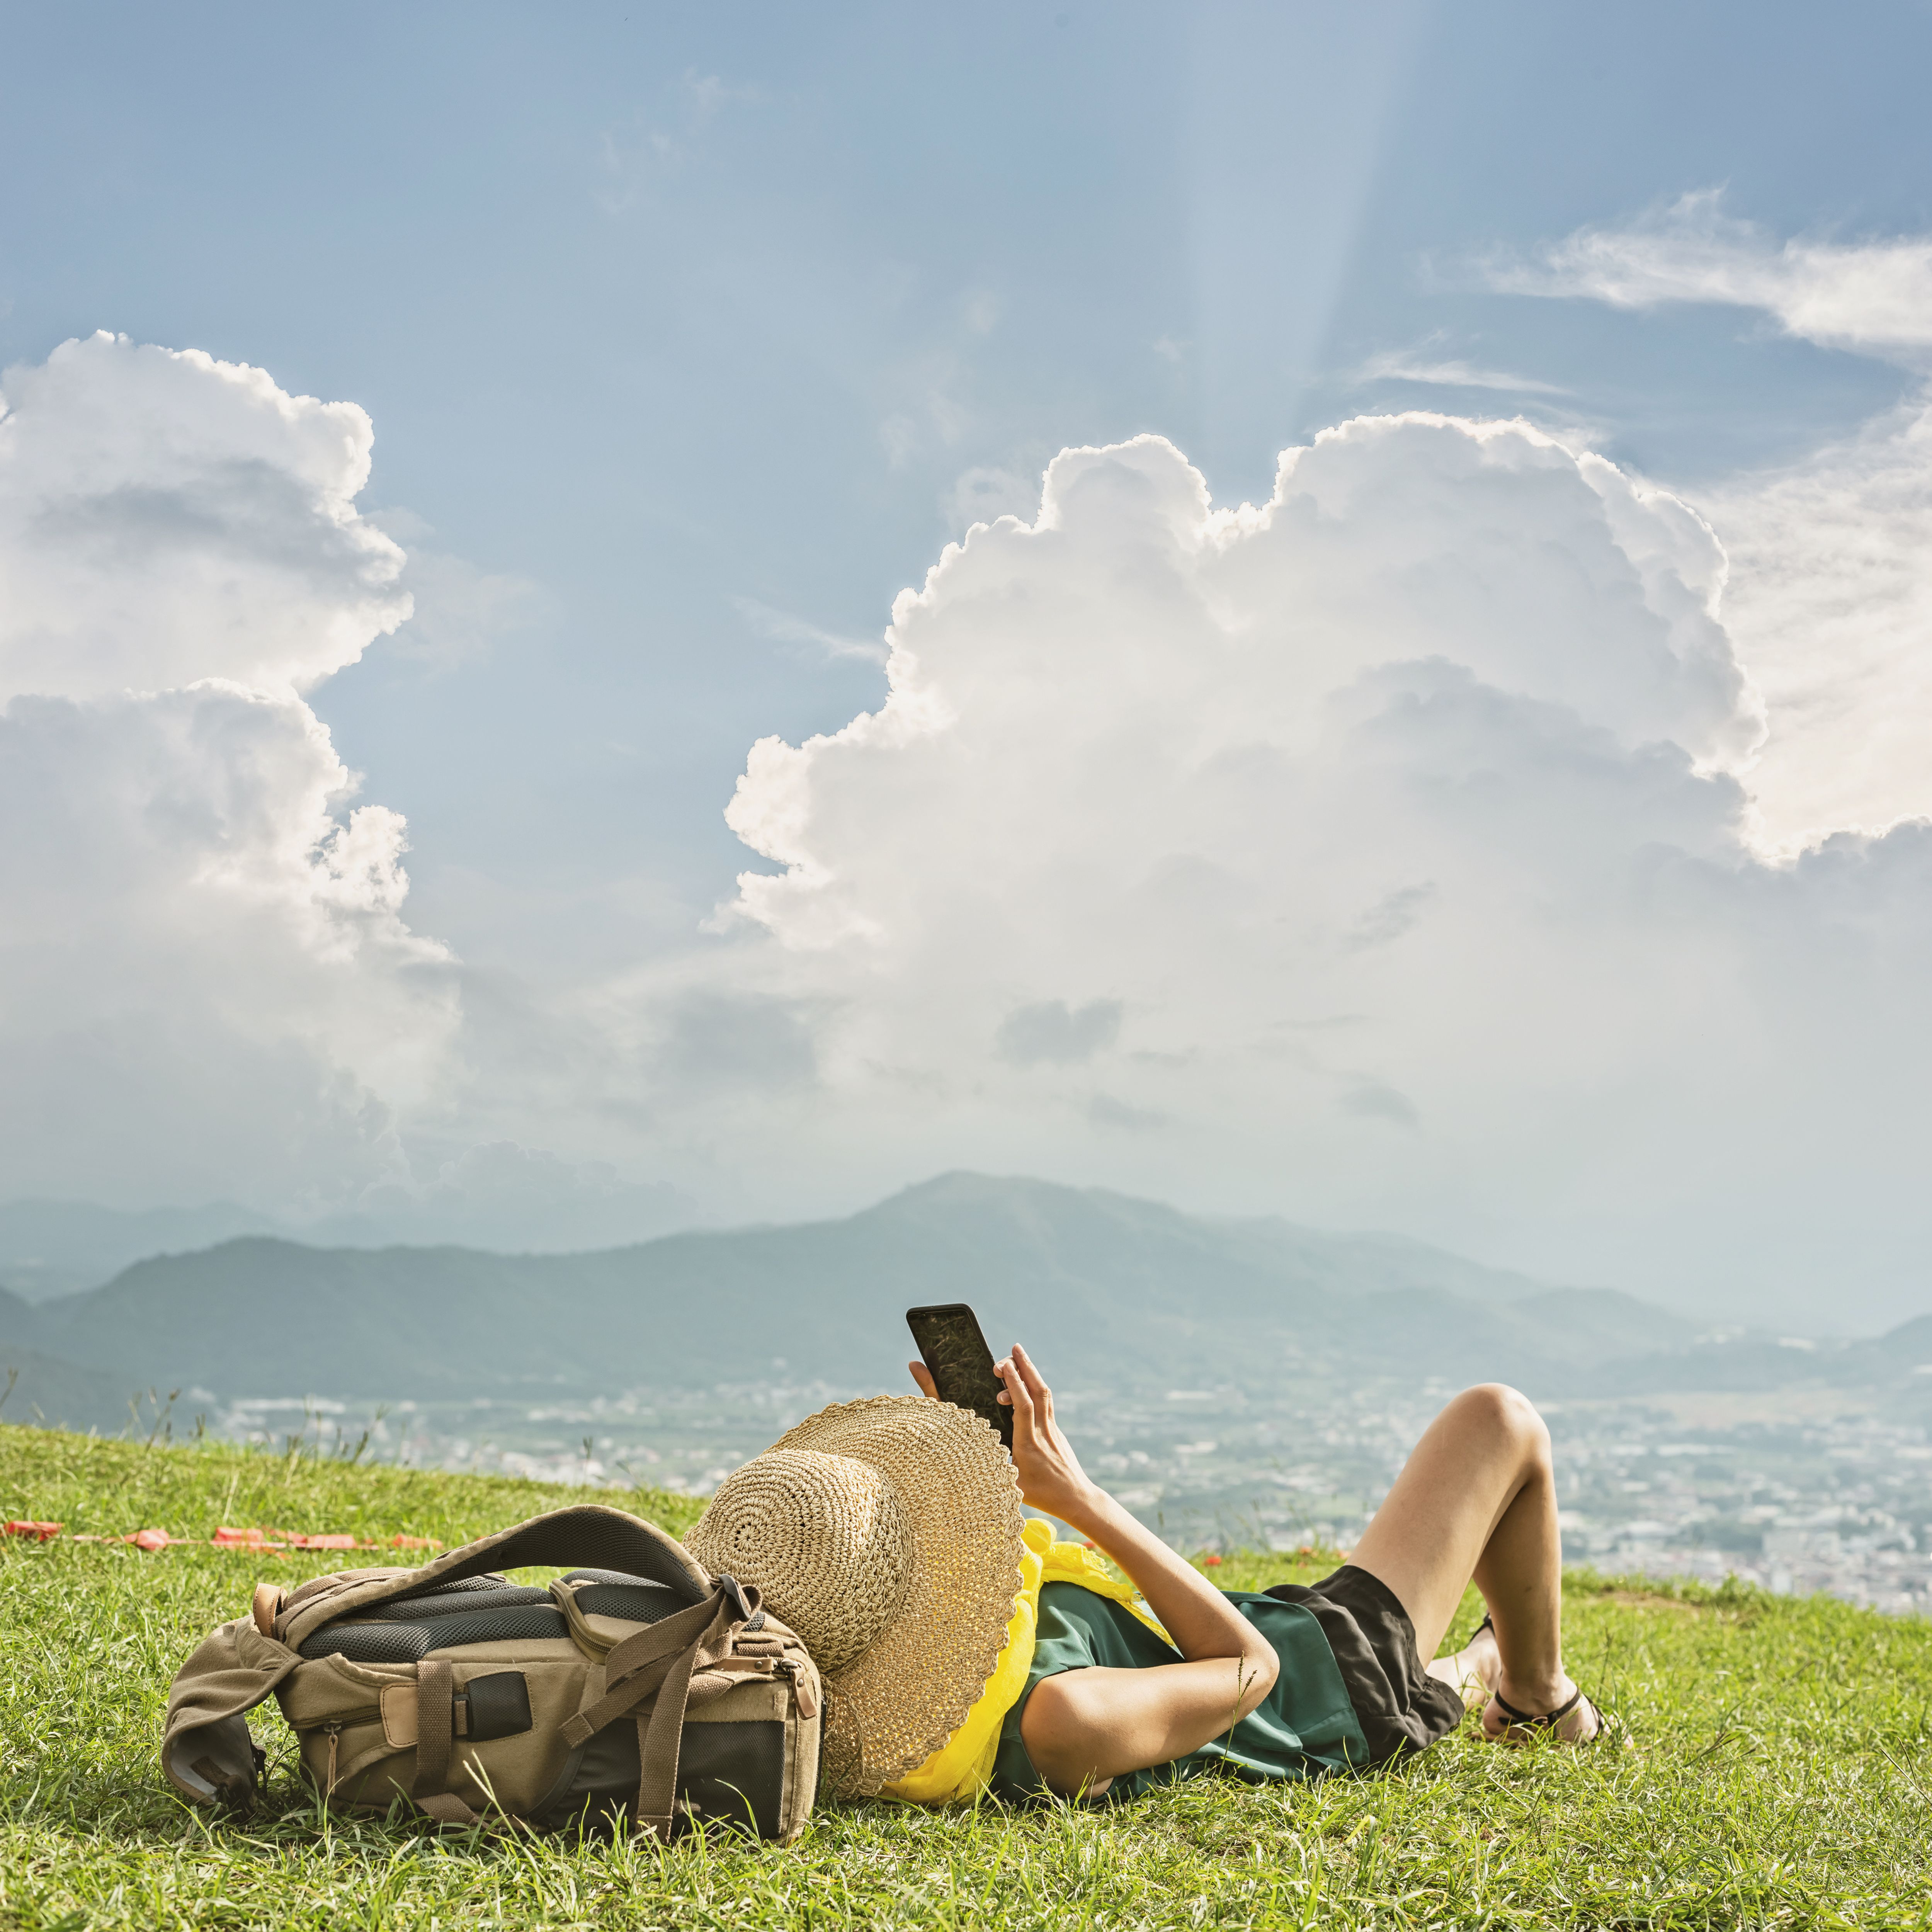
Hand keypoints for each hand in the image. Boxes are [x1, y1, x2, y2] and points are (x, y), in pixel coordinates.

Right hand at [999, 1344, 1100, 1526]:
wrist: (1078, 1499)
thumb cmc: (1043, 1497)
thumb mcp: (1014, 1486)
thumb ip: (997, 1466)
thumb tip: (977, 1452)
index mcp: (1029, 1444)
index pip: (1023, 1407)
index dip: (1014, 1384)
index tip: (1003, 1365)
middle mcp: (1043, 1432)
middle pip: (1037, 1392)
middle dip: (1025, 1367)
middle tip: (1014, 1349)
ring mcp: (1052, 1429)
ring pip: (1044, 1394)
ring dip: (1032, 1372)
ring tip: (1019, 1355)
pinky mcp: (1056, 1431)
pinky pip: (1046, 1403)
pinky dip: (1036, 1387)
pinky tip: (1029, 1382)